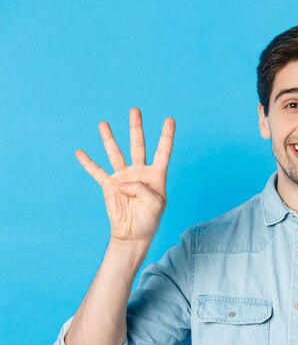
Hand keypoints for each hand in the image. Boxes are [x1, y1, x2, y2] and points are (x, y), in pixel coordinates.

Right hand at [76, 108, 175, 242]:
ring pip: (116, 153)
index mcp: (156, 175)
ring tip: (104, 124)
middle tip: (135, 110)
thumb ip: (141, 189)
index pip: (162, 152)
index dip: (166, 136)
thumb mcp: (154, 205)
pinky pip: (97, 172)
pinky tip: (80, 152)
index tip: (170, 119)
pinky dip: (88, 163)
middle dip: (136, 128)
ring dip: (110, 139)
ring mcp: (123, 176)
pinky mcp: (109, 185)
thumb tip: (122, 181)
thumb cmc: (149, 219)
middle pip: (138, 145)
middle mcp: (139, 172)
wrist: (133, 234)